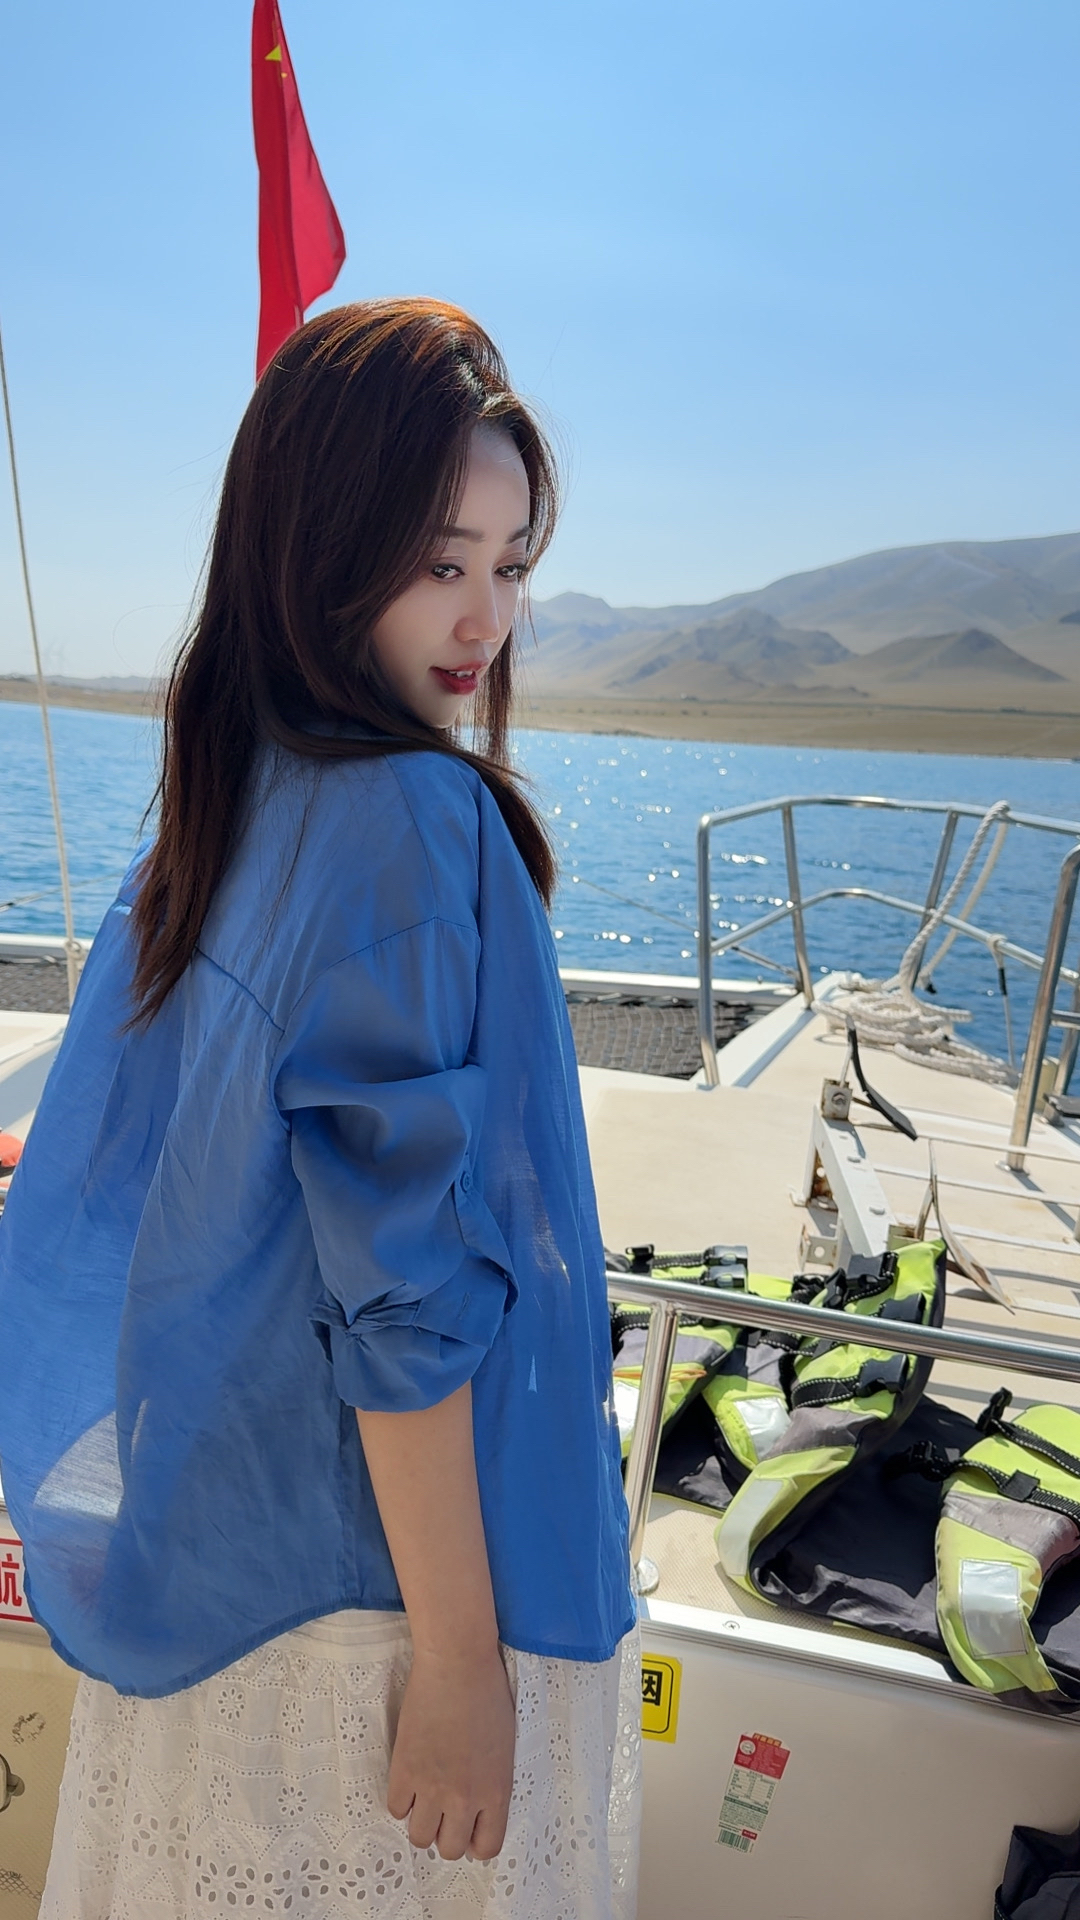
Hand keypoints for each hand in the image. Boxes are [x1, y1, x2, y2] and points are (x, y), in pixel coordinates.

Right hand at [387, 1643, 515, 1860]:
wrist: (458, 1663)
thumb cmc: (488, 1695)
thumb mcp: (505, 1748)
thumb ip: (493, 1784)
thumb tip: (477, 1808)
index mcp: (496, 1792)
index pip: (486, 1848)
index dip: (475, 1842)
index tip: (468, 1828)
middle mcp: (465, 1798)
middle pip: (449, 1849)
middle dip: (447, 1834)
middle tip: (444, 1810)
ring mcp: (432, 1787)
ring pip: (419, 1837)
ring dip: (422, 1821)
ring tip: (425, 1797)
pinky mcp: (404, 1770)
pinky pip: (396, 1808)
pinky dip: (402, 1800)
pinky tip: (409, 1780)